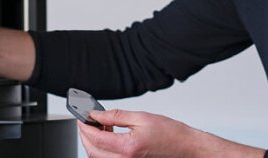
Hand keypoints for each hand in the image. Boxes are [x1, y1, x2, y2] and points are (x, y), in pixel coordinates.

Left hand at [77, 109, 204, 157]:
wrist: (185, 148)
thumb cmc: (170, 134)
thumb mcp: (142, 118)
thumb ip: (116, 116)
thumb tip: (98, 114)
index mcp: (127, 147)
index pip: (96, 138)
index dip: (85, 126)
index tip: (82, 117)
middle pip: (93, 151)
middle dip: (85, 135)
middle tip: (86, 121)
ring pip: (99, 157)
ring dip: (94, 142)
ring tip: (100, 126)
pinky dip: (103, 149)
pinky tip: (108, 136)